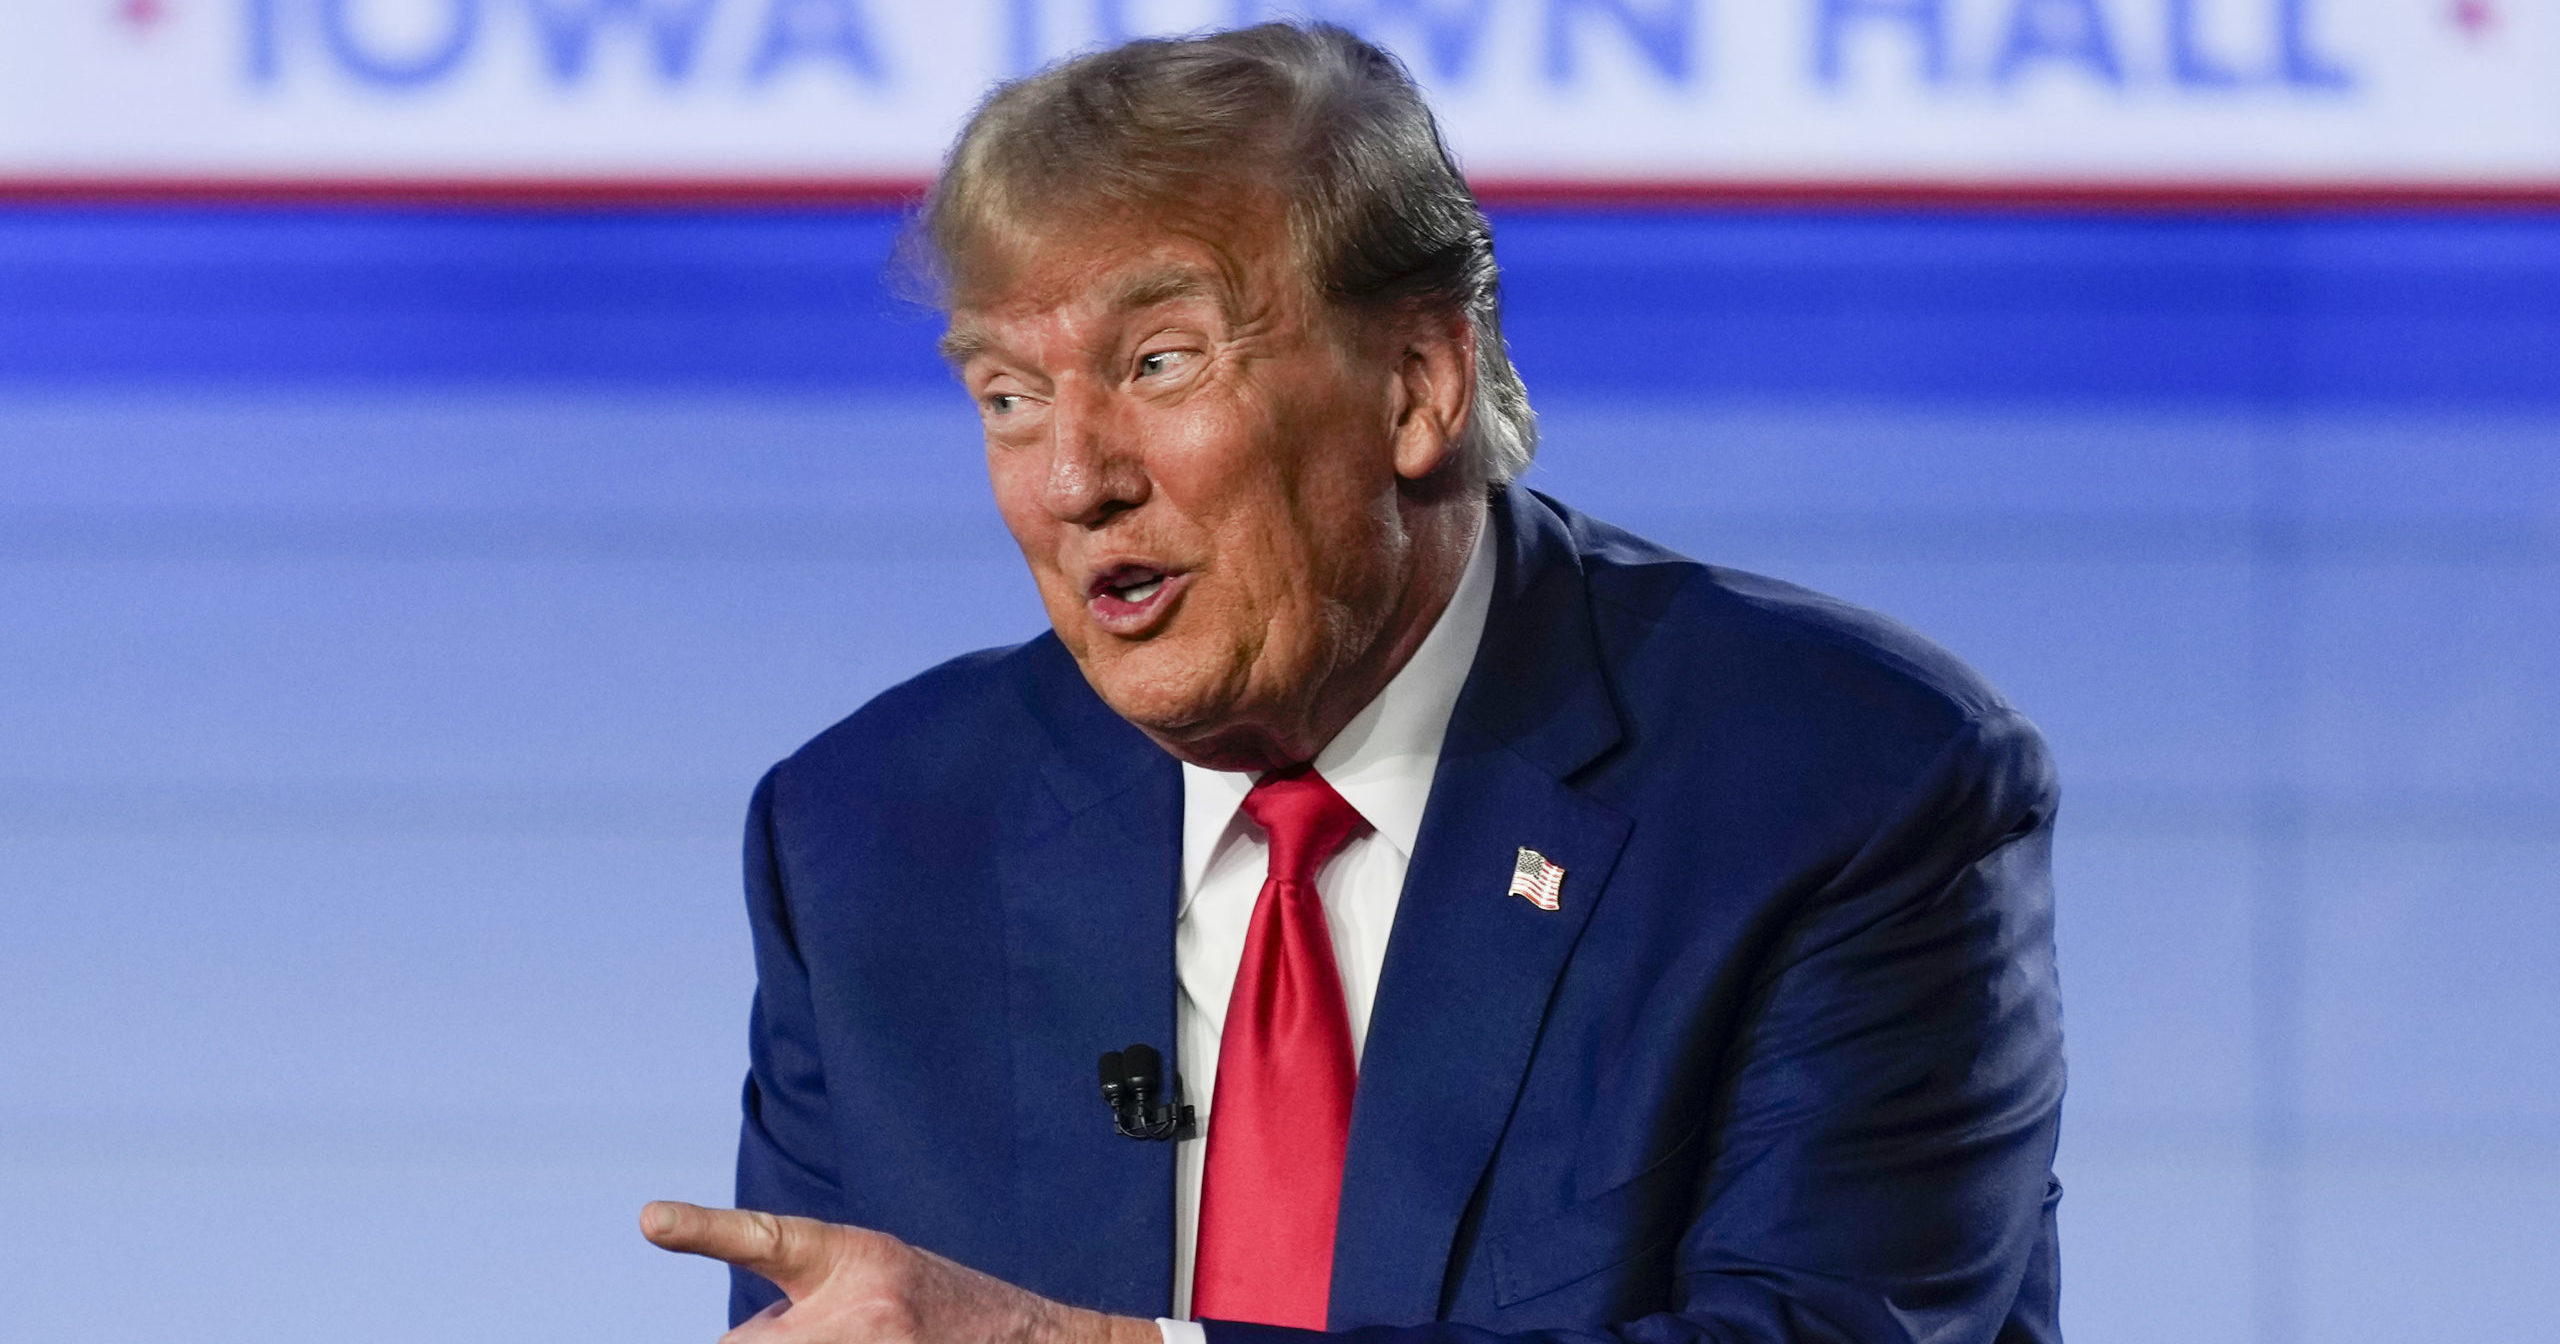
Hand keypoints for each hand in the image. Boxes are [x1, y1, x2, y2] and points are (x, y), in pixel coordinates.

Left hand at [642, 1201, 1161, 1343]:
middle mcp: (859, 1317)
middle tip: (805, 1324)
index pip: (763, 1249)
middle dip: (755, 1341)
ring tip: (853, 1338)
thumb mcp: (865, 1269)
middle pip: (743, 1343)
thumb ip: (793, 1298)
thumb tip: (736, 1343)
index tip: (652, 1220)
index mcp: (850, 1263)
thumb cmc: (937, 1305)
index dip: (705, 1231)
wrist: (1036, 1342)